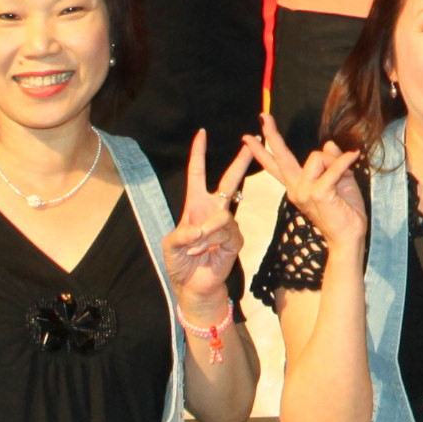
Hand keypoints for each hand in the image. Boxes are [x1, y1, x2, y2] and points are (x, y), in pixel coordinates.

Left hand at [164, 129, 258, 323]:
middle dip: (240, 163)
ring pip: (222, 217)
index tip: (201, 134)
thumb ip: (181, 235)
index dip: (198, 154)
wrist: (193, 287)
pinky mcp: (235, 240)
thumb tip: (200, 228)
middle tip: (251, 144)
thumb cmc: (180, 264)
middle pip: (228, 181)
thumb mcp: (170, 246)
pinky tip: (205, 252)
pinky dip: (211, 242)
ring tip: (195, 249)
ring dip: (205, 234)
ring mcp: (226, 225)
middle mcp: (212, 211)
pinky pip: (226, 233)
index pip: (197, 174)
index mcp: (195, 205)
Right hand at [250, 126, 369, 253]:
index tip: (248, 137)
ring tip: (345, 177)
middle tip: (264, 117)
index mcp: (297, 186)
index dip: (262, 150)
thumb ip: (332, 162)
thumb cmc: (345, 210)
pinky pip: (332, 168)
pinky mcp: (317, 194)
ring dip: (336, 162)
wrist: (349, 236)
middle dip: (272, 135)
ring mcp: (304, 192)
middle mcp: (295, 189)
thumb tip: (328, 144)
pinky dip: (345, 161)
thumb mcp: (340, 180)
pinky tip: (355, 155)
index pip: (276, 165)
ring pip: (317, 157)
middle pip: (280, 157)